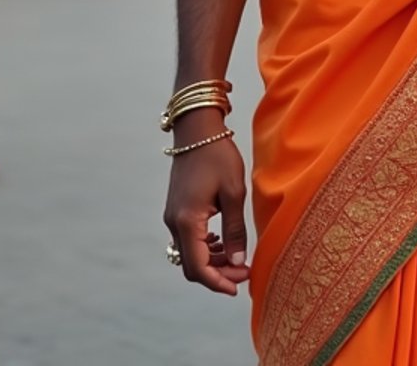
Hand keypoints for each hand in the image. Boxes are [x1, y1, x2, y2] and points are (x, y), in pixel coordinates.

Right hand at [163, 120, 249, 296]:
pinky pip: (188, 240)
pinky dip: (205, 248)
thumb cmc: (218, 156)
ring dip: (212, 263)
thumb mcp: (234, 192)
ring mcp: (172, 217)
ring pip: (189, 254)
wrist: (197, 129)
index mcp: (188, 221)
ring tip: (238, 259)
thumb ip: (235, 230)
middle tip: (244, 273)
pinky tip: (222, 243)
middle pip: (192, 266)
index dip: (218, 283)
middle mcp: (174, 223)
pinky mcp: (176, 210)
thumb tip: (237, 262)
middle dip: (217, 275)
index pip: (198, 268)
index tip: (238, 288)